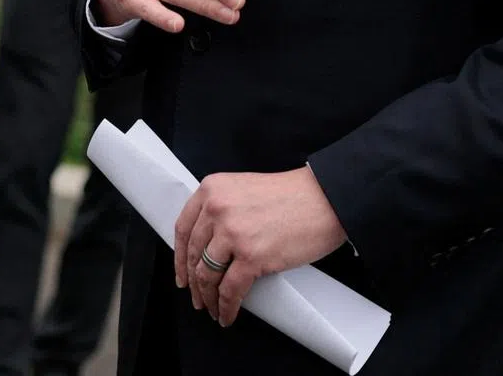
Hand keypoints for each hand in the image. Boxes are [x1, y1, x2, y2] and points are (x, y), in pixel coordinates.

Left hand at [174, 167, 347, 325]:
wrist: (323, 198)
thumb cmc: (291, 194)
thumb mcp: (244, 189)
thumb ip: (222, 208)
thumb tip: (207, 243)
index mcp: (213, 188)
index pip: (183, 228)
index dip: (179, 257)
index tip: (182, 273)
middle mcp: (217, 209)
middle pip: (194, 254)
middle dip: (194, 282)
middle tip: (197, 297)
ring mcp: (233, 233)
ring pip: (207, 276)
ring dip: (208, 298)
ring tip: (213, 308)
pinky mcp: (251, 257)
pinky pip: (230, 291)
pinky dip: (226, 308)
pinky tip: (228, 315)